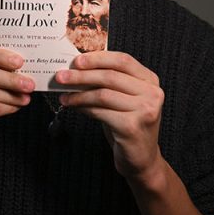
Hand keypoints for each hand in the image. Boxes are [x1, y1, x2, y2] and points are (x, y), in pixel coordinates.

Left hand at [56, 51, 163, 185]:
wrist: (140, 156)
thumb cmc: (127, 122)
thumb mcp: (122, 97)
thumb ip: (107, 81)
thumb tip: (75, 67)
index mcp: (150, 80)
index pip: (122, 60)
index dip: (97, 58)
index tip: (76, 60)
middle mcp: (152, 93)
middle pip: (110, 76)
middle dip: (81, 75)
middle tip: (60, 76)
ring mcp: (145, 110)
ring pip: (102, 94)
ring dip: (78, 94)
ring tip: (63, 95)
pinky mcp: (133, 126)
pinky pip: (100, 112)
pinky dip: (82, 107)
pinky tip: (72, 106)